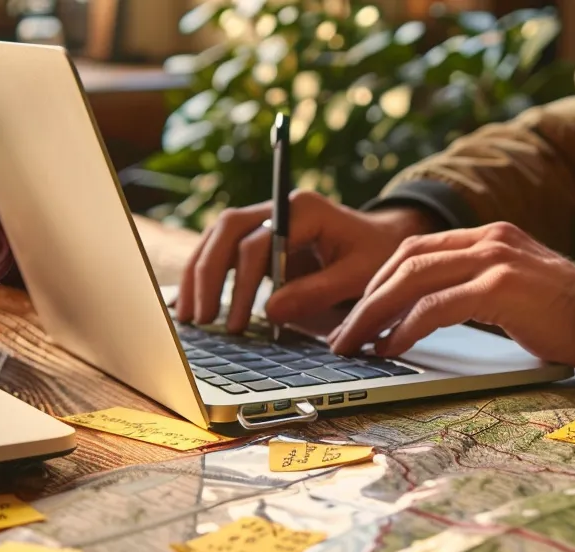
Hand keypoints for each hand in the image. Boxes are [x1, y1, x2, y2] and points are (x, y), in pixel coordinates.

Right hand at [175, 191, 434, 332]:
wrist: (384, 241)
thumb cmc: (376, 255)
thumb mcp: (358, 276)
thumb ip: (318, 292)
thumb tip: (271, 312)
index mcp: (304, 209)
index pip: (259, 240)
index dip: (243, 282)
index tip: (238, 321)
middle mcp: (279, 207)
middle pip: (228, 230)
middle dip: (208, 274)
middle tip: (203, 319)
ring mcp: (266, 219)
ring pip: (218, 237)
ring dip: (199, 274)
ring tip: (190, 317)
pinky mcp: (260, 237)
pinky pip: (224, 250)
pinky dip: (207, 274)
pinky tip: (195, 303)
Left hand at [329, 222, 574, 373]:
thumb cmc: (573, 318)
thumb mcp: (519, 292)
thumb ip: (480, 290)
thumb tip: (429, 317)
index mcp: (493, 235)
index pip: (418, 248)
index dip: (381, 280)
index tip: (360, 311)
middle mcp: (491, 239)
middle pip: (406, 260)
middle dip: (367, 298)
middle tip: (343, 332)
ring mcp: (497, 258)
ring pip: (413, 280)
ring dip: (375, 314)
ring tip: (356, 343)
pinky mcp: (502, 286)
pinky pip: (437, 306)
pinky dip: (407, 327)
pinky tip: (392, 346)